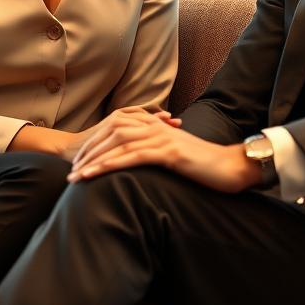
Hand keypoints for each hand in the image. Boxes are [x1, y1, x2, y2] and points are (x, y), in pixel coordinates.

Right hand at [9, 106, 180, 161]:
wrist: (68, 151)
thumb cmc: (91, 151)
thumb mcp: (114, 147)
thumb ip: (128, 144)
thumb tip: (148, 152)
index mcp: (122, 120)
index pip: (148, 119)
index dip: (163, 122)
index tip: (180, 125)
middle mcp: (118, 118)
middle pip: (147, 117)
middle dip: (163, 121)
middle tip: (181, 125)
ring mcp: (113, 122)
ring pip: (140, 119)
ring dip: (155, 123)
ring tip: (171, 128)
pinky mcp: (106, 128)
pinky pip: (127, 126)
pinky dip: (140, 128)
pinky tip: (152, 132)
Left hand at [68, 110, 259, 192]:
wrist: (232, 166)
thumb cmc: (206, 167)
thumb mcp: (178, 158)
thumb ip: (159, 155)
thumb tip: (142, 165)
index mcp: (157, 127)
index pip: (118, 129)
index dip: (97, 144)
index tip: (80, 162)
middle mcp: (157, 128)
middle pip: (113, 133)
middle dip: (89, 151)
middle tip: (72, 170)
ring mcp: (162, 138)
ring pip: (119, 144)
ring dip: (95, 160)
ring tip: (76, 177)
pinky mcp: (169, 152)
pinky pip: (134, 155)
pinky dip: (112, 164)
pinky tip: (98, 174)